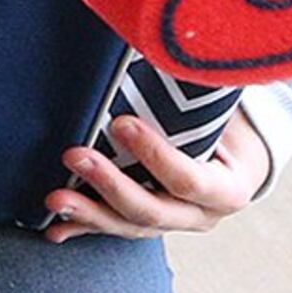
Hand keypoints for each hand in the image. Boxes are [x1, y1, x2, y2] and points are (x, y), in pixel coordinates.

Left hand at [44, 111, 266, 240]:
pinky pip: (112, 229)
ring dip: (88, 213)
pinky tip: (55, 229)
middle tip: (74, 156)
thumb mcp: (227, 116)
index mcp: (229, 190)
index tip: (121, 123)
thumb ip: (200, 102)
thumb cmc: (229, 129)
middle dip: (110, 185)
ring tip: (54, 199)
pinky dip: (83, 227)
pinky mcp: (146, 226)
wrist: (237, 161)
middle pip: (152, 211)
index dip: (154, 155)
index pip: (188, 180)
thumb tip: (165, 63)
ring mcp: (172, 225)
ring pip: (128, 227)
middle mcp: (201, 216)